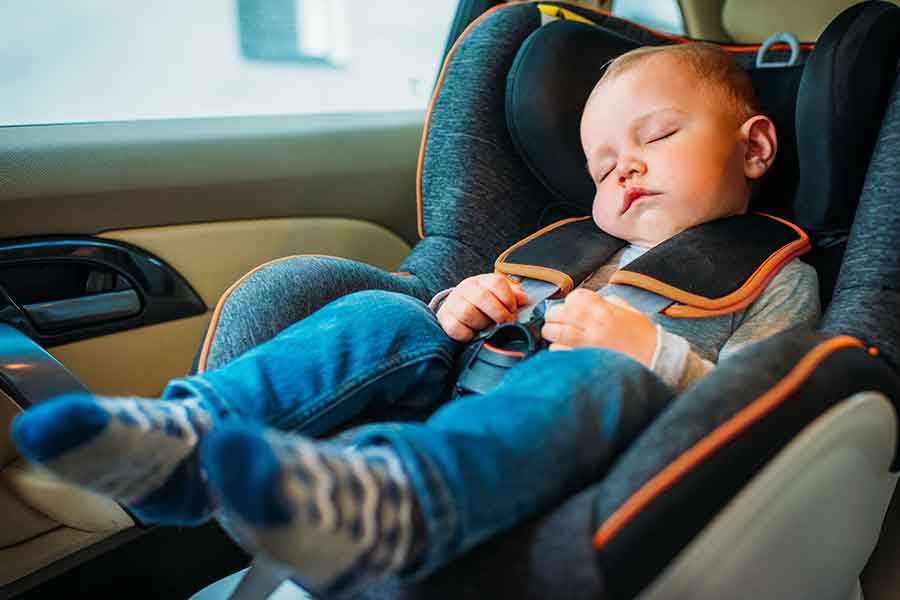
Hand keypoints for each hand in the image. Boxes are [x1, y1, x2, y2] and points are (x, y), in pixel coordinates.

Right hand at [437, 274, 528, 341]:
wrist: (457, 308)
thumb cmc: (482, 303)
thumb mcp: (498, 295)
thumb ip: (513, 296)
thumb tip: (523, 300)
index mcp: (482, 281)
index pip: (496, 283)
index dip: (507, 298)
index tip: (512, 309)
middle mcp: (466, 288)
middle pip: (482, 297)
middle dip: (498, 314)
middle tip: (505, 322)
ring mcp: (453, 302)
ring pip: (468, 313)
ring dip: (481, 323)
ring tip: (487, 327)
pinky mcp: (444, 318)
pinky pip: (456, 328)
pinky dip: (467, 334)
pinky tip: (473, 333)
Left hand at [540, 289, 656, 365]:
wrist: (656, 360)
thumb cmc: (644, 336)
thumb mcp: (629, 311)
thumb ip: (609, 302)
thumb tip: (593, 301)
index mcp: (604, 310)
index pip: (574, 297)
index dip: (571, 303)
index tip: (574, 309)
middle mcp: (593, 324)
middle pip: (557, 313)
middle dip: (555, 317)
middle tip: (560, 323)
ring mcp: (587, 343)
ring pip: (553, 332)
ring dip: (552, 333)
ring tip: (558, 336)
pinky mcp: (583, 360)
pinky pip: (558, 352)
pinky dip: (557, 351)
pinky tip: (566, 351)